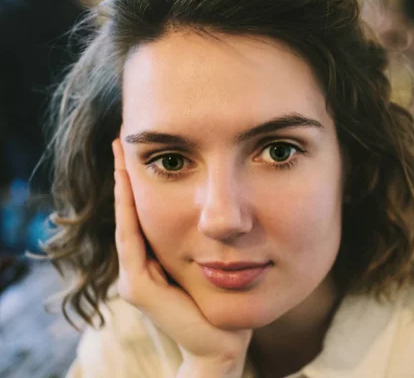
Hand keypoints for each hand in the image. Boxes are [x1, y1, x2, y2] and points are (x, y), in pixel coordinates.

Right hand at [112, 138, 251, 377]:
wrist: (222, 341)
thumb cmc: (226, 301)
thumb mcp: (218, 260)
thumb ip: (207, 237)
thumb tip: (222, 204)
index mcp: (156, 259)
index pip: (143, 212)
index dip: (138, 181)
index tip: (138, 147)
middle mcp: (140, 266)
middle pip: (129, 211)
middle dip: (124, 175)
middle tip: (122, 138)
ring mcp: (135, 277)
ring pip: (127, 220)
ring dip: (123, 185)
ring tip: (121, 151)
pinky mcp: (139, 286)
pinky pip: (133, 239)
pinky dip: (129, 208)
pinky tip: (128, 180)